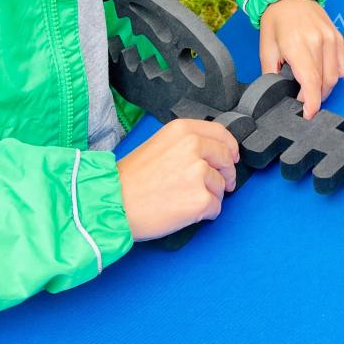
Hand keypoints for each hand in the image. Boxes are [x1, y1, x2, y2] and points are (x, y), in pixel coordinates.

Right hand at [117, 119, 239, 240]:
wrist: (112, 204)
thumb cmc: (129, 179)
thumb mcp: (158, 145)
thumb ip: (185, 144)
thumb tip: (210, 153)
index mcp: (183, 130)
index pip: (221, 133)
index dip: (229, 147)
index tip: (231, 157)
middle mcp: (194, 146)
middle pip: (226, 159)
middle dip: (226, 174)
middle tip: (222, 185)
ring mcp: (199, 173)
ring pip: (221, 186)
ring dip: (211, 196)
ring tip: (185, 200)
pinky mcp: (200, 199)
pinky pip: (216, 207)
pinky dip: (206, 213)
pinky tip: (186, 212)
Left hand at [259, 0, 343, 118]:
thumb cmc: (275, 20)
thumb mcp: (266, 48)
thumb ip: (271, 74)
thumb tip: (277, 93)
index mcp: (297, 45)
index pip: (311, 82)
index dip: (311, 104)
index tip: (307, 115)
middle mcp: (317, 41)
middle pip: (324, 83)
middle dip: (314, 97)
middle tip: (302, 98)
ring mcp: (330, 38)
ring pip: (335, 77)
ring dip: (324, 88)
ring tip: (311, 86)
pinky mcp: (337, 37)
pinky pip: (342, 65)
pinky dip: (334, 74)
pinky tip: (322, 72)